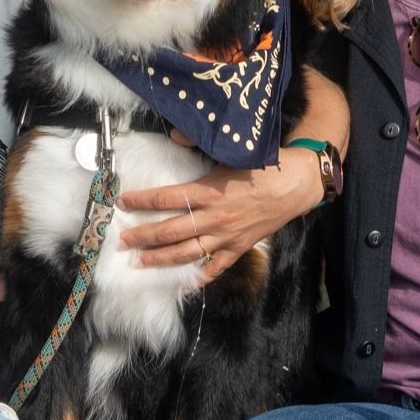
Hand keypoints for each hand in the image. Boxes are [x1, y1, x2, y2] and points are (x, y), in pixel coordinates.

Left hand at [117, 143, 320, 282]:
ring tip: (140, 262)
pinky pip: (215, 267)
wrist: (297, 184)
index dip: (141, 201)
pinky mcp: (239, 248)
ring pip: (187, 253)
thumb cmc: (264, 166)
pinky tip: (183, 284)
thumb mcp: (230, 152)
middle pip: (170, 231)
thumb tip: (175, 135)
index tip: (122, 202)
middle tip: (123, 241)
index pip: (165, 198)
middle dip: (143, 236)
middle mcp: (214, 217)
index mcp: (208, 192)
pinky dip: (199, 278)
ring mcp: (226, 236)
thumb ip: (199, 144)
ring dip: (161, 259)